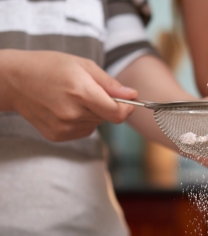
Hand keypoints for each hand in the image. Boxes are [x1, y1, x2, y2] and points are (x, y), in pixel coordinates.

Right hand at [0, 50, 136, 141]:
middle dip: (107, 106)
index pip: (117, 113)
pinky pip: (83, 130)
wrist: (14, 81)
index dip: (127, 109)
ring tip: (74, 98)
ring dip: (93, 113)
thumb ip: (110, 83)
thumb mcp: (83, 65)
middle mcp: (73, 113)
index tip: (128, 102)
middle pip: (108, 118)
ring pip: (96, 124)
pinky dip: (82, 121)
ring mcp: (64, 127)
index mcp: (81, 92)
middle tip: (90, 91)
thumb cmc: (50, 67)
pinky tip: (66, 108)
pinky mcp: (57, 136)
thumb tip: (133, 95)